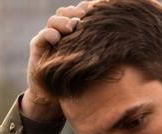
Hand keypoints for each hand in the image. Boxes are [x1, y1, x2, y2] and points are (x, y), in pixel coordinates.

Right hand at [25, 4, 93, 120]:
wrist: (52, 97)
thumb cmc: (75, 81)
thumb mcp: (90, 65)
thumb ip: (99, 51)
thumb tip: (123, 41)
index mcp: (75, 32)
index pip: (79, 12)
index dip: (87, 9)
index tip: (97, 11)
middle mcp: (61, 32)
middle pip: (67, 12)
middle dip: (76, 13)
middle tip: (84, 18)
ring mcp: (48, 39)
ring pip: (54, 20)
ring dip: (64, 21)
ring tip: (72, 28)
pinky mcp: (38, 48)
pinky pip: (42, 36)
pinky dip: (49, 34)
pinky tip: (56, 38)